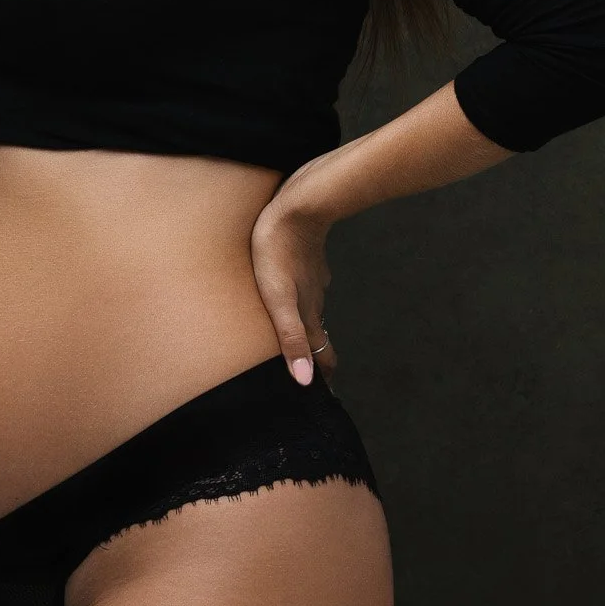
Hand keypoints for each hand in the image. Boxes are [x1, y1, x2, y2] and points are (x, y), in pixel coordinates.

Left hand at [250, 191, 334, 387]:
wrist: (298, 207)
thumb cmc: (278, 252)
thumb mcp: (278, 299)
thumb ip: (291, 338)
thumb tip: (306, 382)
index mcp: (307, 315)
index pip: (321, 356)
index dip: (324, 378)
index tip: (326, 398)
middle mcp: (315, 301)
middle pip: (318, 336)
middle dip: (316, 358)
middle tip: (312, 376)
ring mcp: (314, 280)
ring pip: (314, 312)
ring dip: (309, 330)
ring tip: (300, 341)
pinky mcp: (308, 261)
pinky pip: (309, 288)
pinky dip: (304, 302)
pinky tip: (296, 294)